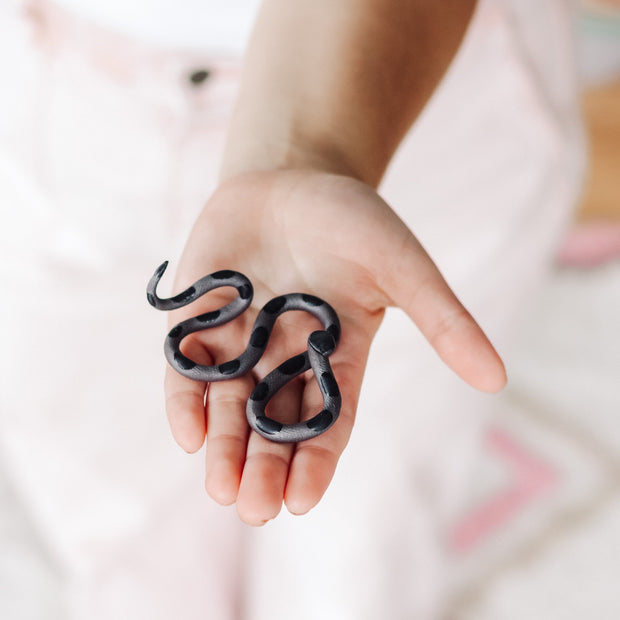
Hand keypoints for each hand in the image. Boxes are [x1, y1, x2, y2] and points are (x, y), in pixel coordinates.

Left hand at [163, 169, 505, 525]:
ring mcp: (242, 340)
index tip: (301, 501)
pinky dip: (186, 397)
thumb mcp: (401, 266)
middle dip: (265, 465)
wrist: (293, 175)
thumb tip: (497, 378)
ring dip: (223, 447)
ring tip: (220, 491)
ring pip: (230, 405)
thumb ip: (442, 320)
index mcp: (336, 354)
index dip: (315, 459)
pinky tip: (187, 432)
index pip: (329, 418)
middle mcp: (286, 358)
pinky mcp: (201, 318)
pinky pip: (189, 367)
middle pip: (275, 422)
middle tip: (255, 510)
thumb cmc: (354, 219)